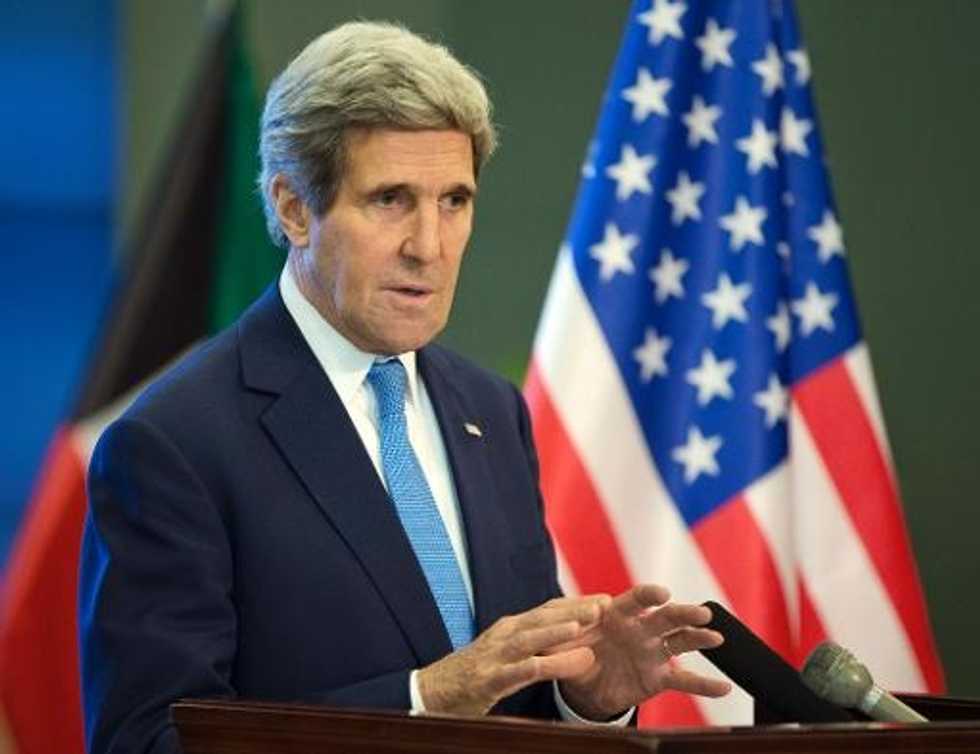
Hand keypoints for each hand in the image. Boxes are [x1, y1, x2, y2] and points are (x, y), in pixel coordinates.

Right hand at [416, 595, 609, 714]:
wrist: (431, 692)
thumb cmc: (473, 674)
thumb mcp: (505, 654)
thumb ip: (533, 645)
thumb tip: (567, 637)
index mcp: (510, 627)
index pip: (548, 610)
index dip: (576, 603)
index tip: (605, 599)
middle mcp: (504, 635)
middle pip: (544, 616)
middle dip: (576, 609)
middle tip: (606, 603)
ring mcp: (496, 655)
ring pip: (533, 637)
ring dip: (561, 629)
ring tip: (588, 623)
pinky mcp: (490, 679)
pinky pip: (521, 670)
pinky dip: (545, 664)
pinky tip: (560, 664)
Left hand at [557, 584, 730, 719]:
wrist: (580, 682)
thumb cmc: (571, 650)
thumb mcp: (560, 643)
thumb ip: (559, 638)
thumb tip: (556, 631)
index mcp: (618, 613)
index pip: (635, 599)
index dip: (648, 595)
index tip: (661, 593)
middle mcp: (641, 628)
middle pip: (666, 617)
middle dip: (683, 613)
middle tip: (702, 612)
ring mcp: (652, 652)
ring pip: (680, 642)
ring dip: (698, 638)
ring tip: (717, 638)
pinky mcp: (658, 677)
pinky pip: (684, 680)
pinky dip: (705, 684)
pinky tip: (725, 687)